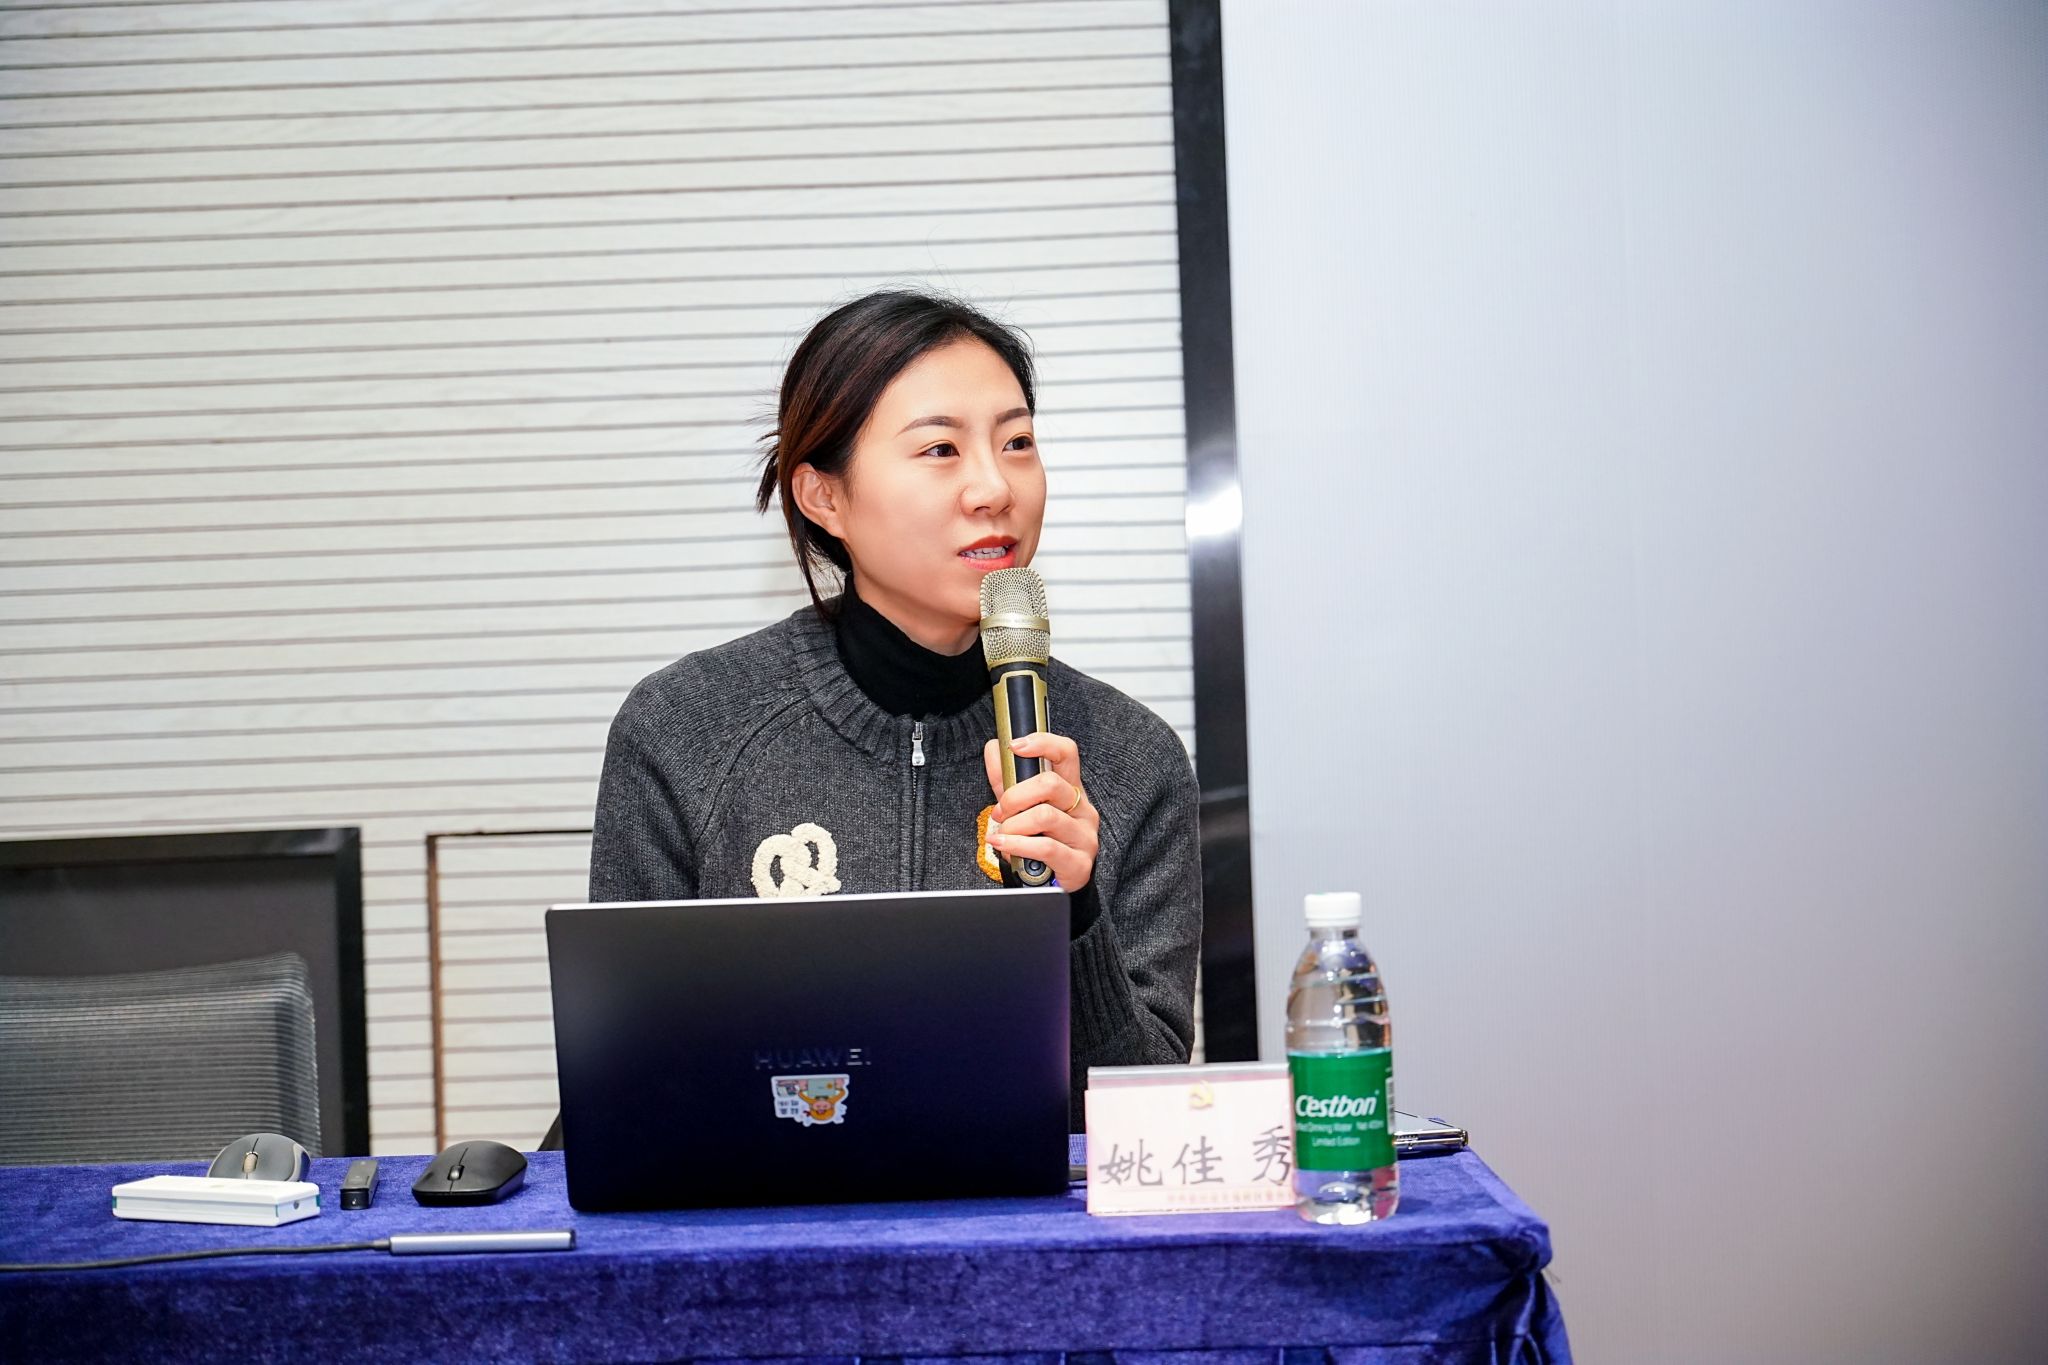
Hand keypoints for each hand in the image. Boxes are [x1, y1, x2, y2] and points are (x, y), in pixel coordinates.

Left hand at [982, 731, 1100, 892]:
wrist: (1053, 883)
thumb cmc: (1039, 839)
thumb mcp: (1021, 806)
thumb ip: (1006, 779)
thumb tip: (994, 748)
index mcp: (1070, 789)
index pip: (1067, 753)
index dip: (1043, 744)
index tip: (1015, 746)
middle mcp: (1082, 808)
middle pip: (1050, 784)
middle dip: (1014, 796)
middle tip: (999, 812)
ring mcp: (1084, 836)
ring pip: (1045, 816)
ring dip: (1013, 825)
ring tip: (1001, 835)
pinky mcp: (1080, 862)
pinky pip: (1045, 847)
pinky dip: (1017, 845)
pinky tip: (1004, 846)